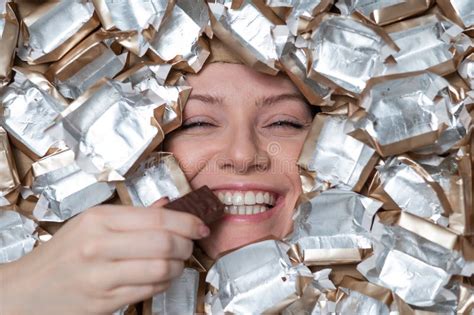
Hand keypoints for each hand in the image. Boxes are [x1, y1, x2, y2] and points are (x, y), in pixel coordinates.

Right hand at [0, 199, 209, 314]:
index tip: (201, 225)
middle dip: (187, 245)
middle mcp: (98, 245)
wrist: (28, 290)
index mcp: (98, 219)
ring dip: (178, 266)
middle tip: (190, 244)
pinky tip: (161, 277)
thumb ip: (133, 215)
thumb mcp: (90, 223)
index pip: (158, 218)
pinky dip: (164, 283)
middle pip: (164, 243)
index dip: (188, 222)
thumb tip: (169, 205)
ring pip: (161, 269)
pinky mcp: (104, 301)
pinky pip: (149, 291)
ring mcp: (101, 276)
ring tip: (176, 262)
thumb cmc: (62, 253)